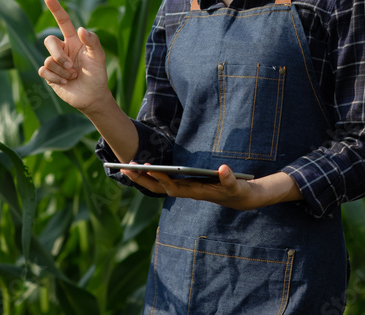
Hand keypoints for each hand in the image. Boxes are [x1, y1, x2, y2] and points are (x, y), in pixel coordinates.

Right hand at [38, 0, 110, 113]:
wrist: (93, 96)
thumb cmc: (97, 74)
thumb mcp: (99, 56)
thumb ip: (93, 41)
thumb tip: (80, 28)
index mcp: (73, 40)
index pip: (62, 21)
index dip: (56, 9)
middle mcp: (62, 49)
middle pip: (49, 41)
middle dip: (58, 54)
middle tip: (72, 67)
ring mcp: (54, 62)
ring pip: (48, 60)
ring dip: (63, 71)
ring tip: (74, 77)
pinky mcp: (49, 75)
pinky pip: (44, 71)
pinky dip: (56, 78)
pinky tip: (65, 83)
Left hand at [119, 164, 300, 210]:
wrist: (239, 198)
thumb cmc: (237, 191)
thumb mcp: (236, 185)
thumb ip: (229, 178)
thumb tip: (223, 169)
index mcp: (195, 192)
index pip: (172, 186)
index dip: (159, 178)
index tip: (147, 168)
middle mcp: (185, 192)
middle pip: (158, 188)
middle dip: (142, 179)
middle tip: (125, 167)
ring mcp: (183, 189)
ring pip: (158, 186)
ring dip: (142, 178)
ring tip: (127, 167)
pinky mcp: (184, 185)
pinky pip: (162, 182)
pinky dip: (150, 176)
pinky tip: (141, 168)